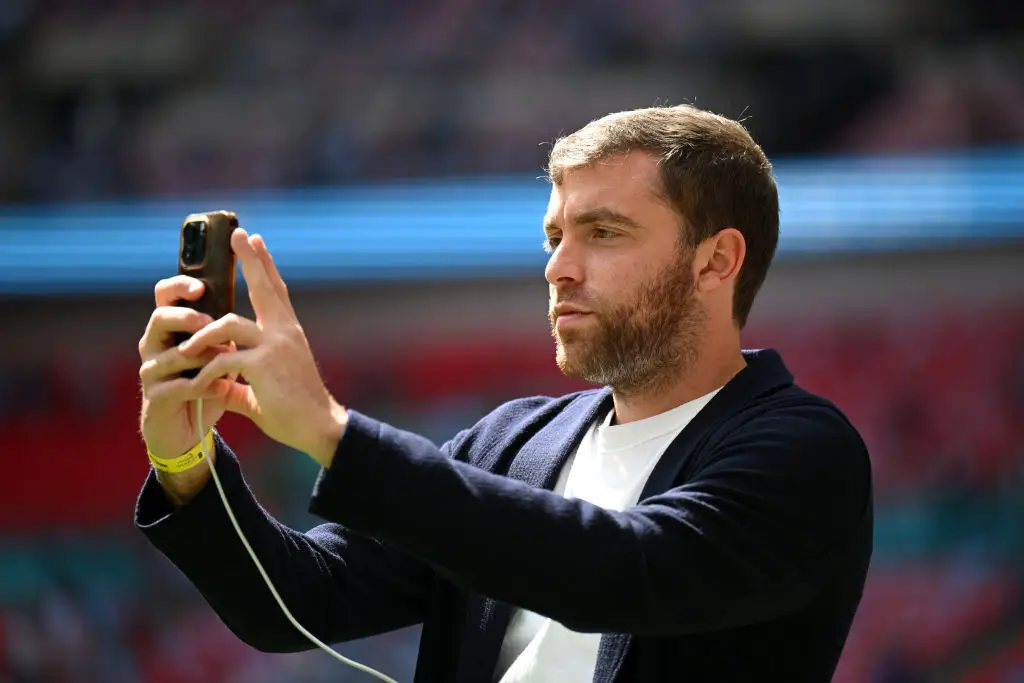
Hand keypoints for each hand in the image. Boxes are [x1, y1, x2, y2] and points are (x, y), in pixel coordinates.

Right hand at [138, 276, 236, 460]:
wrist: (188, 430)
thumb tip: (254, 301)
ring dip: (202, 358)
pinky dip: (202, 387)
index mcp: (170, 328)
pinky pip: (177, 386)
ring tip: (226, 362)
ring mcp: (151, 371)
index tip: (201, 287)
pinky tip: (221, 388)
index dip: (179, 286)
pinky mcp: (155, 397)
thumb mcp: (219, 353)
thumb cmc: (206, 383)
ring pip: (172, 354)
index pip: (165, 296)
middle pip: (160, 317)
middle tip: (209, 323)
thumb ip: (226, 331)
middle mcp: (155, 344)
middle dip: (186, 318)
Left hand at [177, 230, 347, 466]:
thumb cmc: (294, 410)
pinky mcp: (264, 365)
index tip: (256, 240)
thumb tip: (215, 383)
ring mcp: (276, 346)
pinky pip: (224, 360)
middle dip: (250, 260)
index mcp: (288, 333)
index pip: (276, 291)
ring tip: (184, 349)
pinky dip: (206, 372)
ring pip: (230, 324)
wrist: (319, 428)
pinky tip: (197, 385)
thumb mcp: (262, 389)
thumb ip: (238, 381)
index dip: (265, 265)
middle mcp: (285, 332)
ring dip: (202, 334)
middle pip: (266, 288)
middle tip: (239, 234)